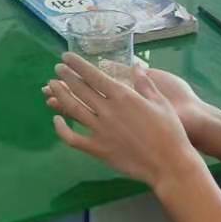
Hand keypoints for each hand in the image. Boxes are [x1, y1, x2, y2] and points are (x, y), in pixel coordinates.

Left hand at [44, 55, 206, 190]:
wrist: (169, 164)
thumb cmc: (170, 132)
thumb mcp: (161, 102)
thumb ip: (145, 84)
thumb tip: (136, 66)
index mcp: (123, 96)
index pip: (94, 75)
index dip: (78, 65)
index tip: (67, 57)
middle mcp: (107, 110)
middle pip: (80, 89)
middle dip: (66, 76)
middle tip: (58, 68)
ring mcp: (100, 130)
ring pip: (73, 109)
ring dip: (59, 95)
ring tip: (50, 86)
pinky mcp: (97, 149)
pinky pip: (72, 138)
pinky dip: (61, 128)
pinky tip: (56, 119)